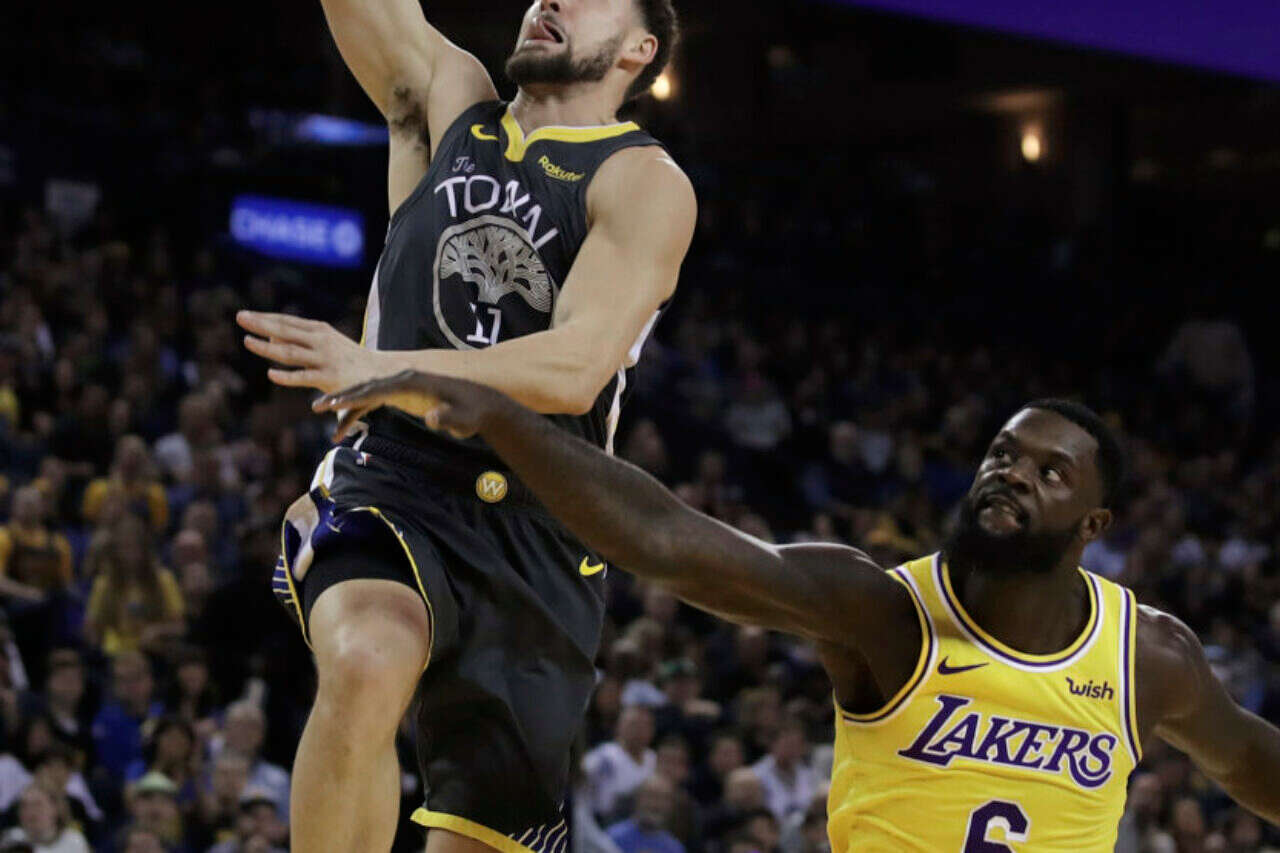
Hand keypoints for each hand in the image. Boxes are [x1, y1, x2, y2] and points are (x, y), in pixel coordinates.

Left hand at [237, 311, 384, 393]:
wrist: (382, 373)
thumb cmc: (350, 359)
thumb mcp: (326, 344)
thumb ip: (299, 342)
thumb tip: (271, 340)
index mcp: (320, 330)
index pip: (287, 321)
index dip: (266, 317)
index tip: (246, 315)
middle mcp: (321, 340)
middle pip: (285, 331)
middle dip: (261, 324)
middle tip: (240, 317)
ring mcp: (324, 358)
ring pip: (290, 353)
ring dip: (267, 347)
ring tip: (247, 342)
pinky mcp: (329, 377)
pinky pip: (304, 377)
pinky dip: (287, 376)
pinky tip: (271, 374)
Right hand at [314, 370, 504, 441]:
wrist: (482, 405)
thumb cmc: (473, 412)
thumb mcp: (463, 418)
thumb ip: (447, 417)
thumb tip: (433, 417)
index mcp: (414, 382)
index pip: (379, 388)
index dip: (357, 396)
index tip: (336, 403)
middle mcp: (404, 380)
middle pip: (366, 386)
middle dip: (341, 396)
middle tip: (317, 405)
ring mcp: (402, 387)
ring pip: (367, 394)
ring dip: (345, 404)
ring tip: (320, 410)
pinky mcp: (403, 396)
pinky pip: (375, 403)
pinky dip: (358, 412)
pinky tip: (342, 426)